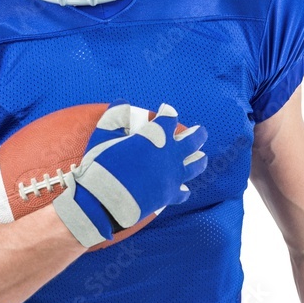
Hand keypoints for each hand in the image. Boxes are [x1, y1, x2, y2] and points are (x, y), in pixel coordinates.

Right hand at [53, 99, 207, 247]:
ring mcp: (173, 176)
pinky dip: (184, 189)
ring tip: (202, 156)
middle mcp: (171, 154)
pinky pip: (183, 192)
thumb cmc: (101, 165)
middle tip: (199, 131)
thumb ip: (114, 115)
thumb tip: (122, 103)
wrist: (103, 199)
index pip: (170, 118)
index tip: (165, 111)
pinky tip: (185, 188)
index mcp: (157, 136)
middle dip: (197, 133)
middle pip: (193, 140)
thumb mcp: (102, 135)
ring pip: (195, 165)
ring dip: (199, 159)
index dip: (168, 113)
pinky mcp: (169, 195)